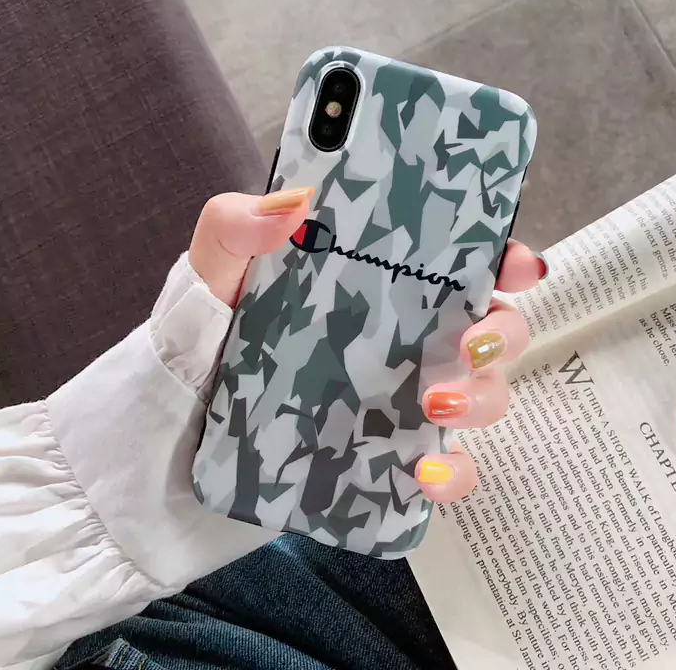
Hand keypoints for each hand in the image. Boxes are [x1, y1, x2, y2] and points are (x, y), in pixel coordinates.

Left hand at [189, 187, 546, 503]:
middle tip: (474, 337)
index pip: (451, 261)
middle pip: (484, 327)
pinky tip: (426, 473)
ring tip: (437, 404)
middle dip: (504, 329)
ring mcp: (390, 401)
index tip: (515, 261)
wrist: (160, 454)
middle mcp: (391, 340)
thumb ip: (233, 229)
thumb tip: (294, 200)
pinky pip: (442, 468)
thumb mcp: (206, 281)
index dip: (498, 256)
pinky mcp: (381, 459)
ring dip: (483, 397)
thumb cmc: (190, 353)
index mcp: (366, 286)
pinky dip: (452, 473)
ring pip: (478, 394)